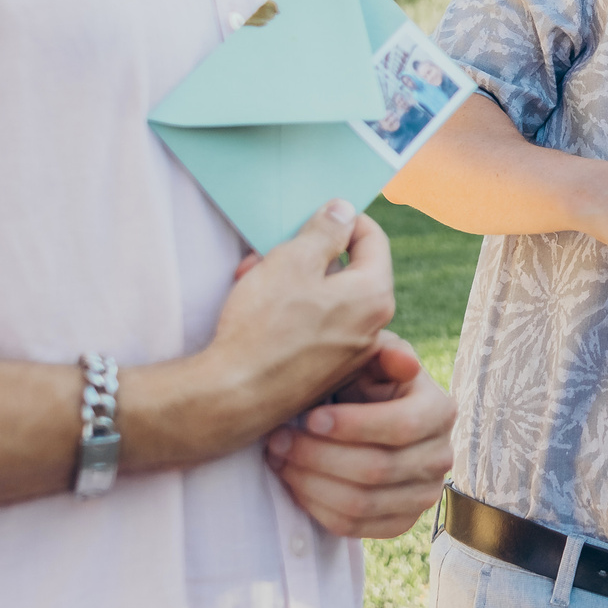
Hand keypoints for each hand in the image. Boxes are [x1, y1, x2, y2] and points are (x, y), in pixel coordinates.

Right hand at [199, 202, 394, 441]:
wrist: (233, 397)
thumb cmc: (262, 325)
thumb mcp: (291, 260)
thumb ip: (324, 230)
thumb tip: (345, 210)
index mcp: (374, 295)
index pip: (372, 239)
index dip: (343, 219)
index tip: (313, 215)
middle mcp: (373, 328)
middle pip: (347, 270)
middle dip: (304, 254)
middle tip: (266, 251)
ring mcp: (351, 355)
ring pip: (327, 298)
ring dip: (291, 281)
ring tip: (250, 279)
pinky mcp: (326, 374)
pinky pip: (318, 327)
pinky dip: (292, 312)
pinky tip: (257, 313)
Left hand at [266, 333, 456, 537]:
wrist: (368, 415)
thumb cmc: (366, 380)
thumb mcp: (374, 357)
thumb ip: (386, 351)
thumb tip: (404, 361)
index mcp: (440, 411)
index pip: (401, 427)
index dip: (352, 426)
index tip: (310, 417)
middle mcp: (441, 457)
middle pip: (377, 469)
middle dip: (319, 456)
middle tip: (278, 439)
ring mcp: (423, 495)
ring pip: (361, 504)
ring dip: (310, 483)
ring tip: (279, 458)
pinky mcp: (400, 522)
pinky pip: (354, 527)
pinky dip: (316, 508)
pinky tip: (293, 482)